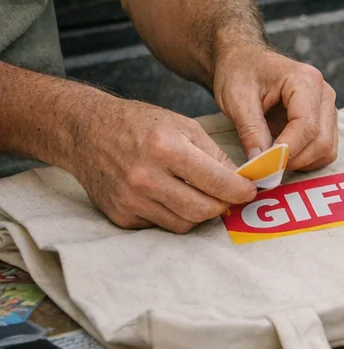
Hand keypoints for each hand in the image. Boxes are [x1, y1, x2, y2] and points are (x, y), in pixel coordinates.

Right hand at [61, 92, 256, 232]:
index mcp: (166, 149)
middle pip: (201, 209)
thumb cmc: (140, 123)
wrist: (88, 132)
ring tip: (206, 196)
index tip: (250, 191)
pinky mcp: (120, 216)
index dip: (239, 190)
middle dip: (224, 206)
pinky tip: (175, 197)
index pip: (215, 181)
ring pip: (183, 223)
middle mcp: (146, 178)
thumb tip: (239, 179)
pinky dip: (175, 214)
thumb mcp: (183, 125)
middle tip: (232, 197)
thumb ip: (213, 154)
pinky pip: (160, 225)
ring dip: (201, 213)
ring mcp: (131, 201)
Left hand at [213, 45, 337, 171]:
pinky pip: (325, 148)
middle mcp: (324, 92)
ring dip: (301, 161)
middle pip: (322, 140)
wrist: (245, 59)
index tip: (263, 166)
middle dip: (294, 159)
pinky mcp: (325, 119)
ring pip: (327, 148)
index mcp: (305, 80)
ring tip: (273, 158)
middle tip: (265, 165)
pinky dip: (307, 159)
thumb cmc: (240, 72)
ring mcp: (327, 106)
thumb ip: (251, 130)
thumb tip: (261, 162)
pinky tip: (284, 154)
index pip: (306, 126)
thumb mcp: (237, 98)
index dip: (287, 151)